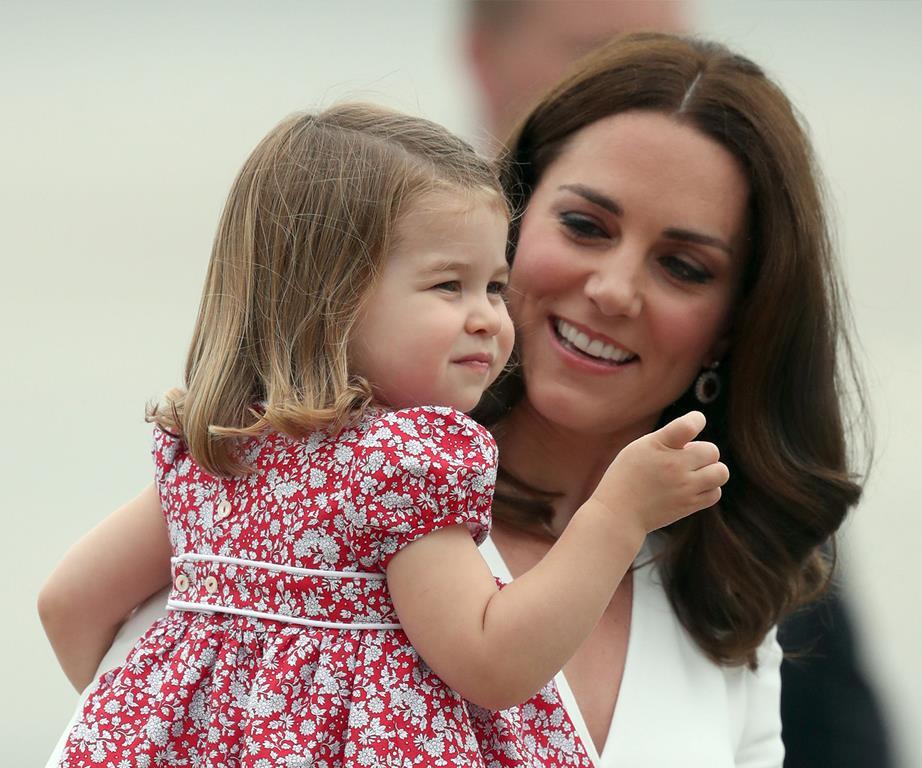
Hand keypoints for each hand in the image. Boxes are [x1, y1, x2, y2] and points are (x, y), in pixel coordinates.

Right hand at [590, 411, 727, 532]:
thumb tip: (697, 443)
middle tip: (685, 458)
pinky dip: (709, 488)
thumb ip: (668, 438)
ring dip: (712, 470)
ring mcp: (684, 487)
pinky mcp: (688, 505)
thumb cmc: (627, 476)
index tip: (695, 422)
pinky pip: (715, 493)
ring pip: (720, 472)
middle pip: (712, 450)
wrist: (619, 512)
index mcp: (658, 445)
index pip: (689, 425)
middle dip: (703, 452)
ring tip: (694, 473)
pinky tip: (693, 487)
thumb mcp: (640, 448)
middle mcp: (674, 466)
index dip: (697, 419)